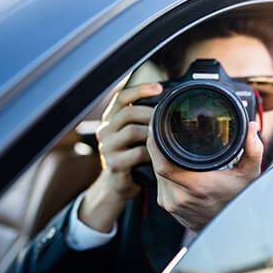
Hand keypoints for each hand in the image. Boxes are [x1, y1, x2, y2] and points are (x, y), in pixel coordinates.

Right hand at [79, 83, 162, 231]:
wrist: (119, 184)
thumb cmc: (132, 157)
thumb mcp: (134, 135)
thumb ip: (143, 120)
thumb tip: (168, 102)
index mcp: (110, 120)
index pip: (121, 97)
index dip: (140, 89)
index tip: (159, 87)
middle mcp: (104, 131)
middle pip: (127, 112)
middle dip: (150, 113)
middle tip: (167, 118)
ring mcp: (107, 148)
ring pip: (132, 131)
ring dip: (151, 133)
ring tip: (163, 137)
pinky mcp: (114, 164)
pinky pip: (136, 153)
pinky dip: (151, 153)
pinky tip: (158, 155)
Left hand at [147, 121, 262, 232]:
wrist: (227, 230)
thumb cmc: (236, 202)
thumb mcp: (249, 176)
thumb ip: (253, 151)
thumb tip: (250, 128)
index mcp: (197, 186)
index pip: (163, 164)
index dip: (155, 143)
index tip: (158, 126)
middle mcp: (179, 196)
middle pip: (156, 163)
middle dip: (158, 144)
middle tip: (163, 127)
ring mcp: (170, 202)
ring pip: (155, 171)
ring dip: (158, 155)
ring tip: (167, 141)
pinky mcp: (165, 204)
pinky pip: (157, 180)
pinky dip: (161, 168)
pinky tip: (169, 160)